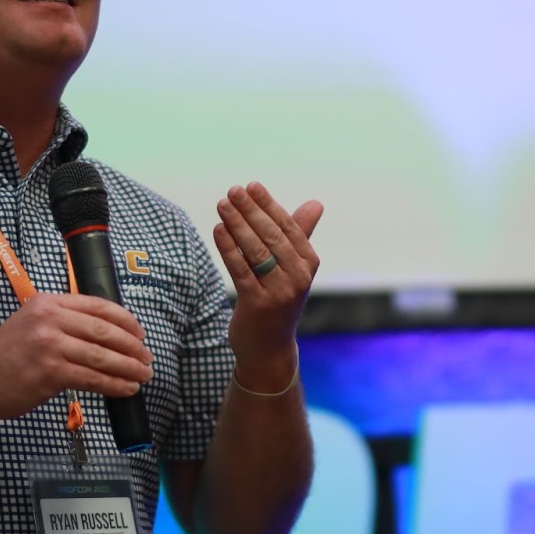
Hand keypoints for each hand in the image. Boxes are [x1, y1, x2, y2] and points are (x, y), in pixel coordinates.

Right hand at [0, 292, 152, 420]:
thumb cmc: (5, 355)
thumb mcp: (32, 322)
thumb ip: (64, 320)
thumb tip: (107, 332)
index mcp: (49, 302)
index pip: (99, 306)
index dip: (126, 321)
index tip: (140, 333)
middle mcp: (50, 320)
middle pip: (105, 331)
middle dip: (133, 346)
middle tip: (147, 358)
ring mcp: (50, 346)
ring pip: (103, 357)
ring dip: (129, 368)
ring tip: (143, 375)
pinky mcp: (50, 373)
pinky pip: (93, 379)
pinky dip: (114, 385)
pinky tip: (126, 389)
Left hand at [212, 183, 322, 381]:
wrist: (269, 347)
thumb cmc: (279, 298)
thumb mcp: (293, 267)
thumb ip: (300, 234)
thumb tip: (316, 203)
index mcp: (309, 263)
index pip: (288, 226)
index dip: (268, 204)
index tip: (251, 186)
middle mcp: (299, 277)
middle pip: (271, 236)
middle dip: (251, 210)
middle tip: (233, 191)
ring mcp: (279, 292)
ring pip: (255, 250)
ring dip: (237, 224)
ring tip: (222, 204)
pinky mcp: (257, 304)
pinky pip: (241, 269)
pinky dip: (228, 247)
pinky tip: (218, 229)